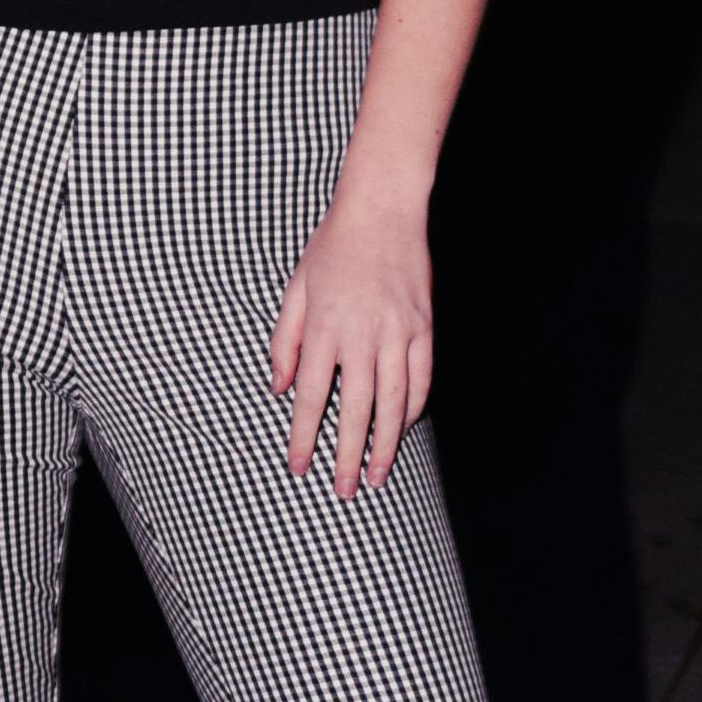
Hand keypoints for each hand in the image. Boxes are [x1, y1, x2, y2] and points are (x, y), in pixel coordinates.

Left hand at [268, 185, 432, 500]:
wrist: (381, 211)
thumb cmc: (332, 249)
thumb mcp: (295, 290)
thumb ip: (284, 341)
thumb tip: (278, 388)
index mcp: (324, 328)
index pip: (311, 397)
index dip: (304, 437)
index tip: (298, 467)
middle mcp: (362, 336)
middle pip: (355, 410)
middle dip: (347, 456)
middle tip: (343, 490)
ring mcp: (397, 332)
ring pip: (394, 403)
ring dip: (386, 444)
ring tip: (378, 475)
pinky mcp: (423, 327)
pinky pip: (421, 379)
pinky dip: (413, 409)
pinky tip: (404, 430)